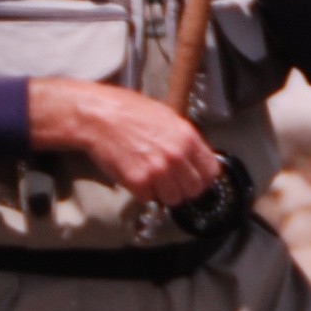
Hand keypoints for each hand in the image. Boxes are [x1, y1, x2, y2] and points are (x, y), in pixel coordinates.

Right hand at [26, 75, 221, 207]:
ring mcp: (158, 170)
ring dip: (163, 193)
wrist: (99, 117)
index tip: (195, 179)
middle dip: (183, 188)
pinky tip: (137, 176)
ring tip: (152, 179)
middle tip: (171, 182)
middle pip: (194, 189)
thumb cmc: (127, 112)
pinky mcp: (139, 181)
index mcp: (187, 137)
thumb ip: (184, 139)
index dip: (202, 177)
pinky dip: (143, 192)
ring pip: (174, 199)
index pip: (211, 171)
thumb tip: (194, 157)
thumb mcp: (166, 117)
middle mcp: (176, 155)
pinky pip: (149, 198)